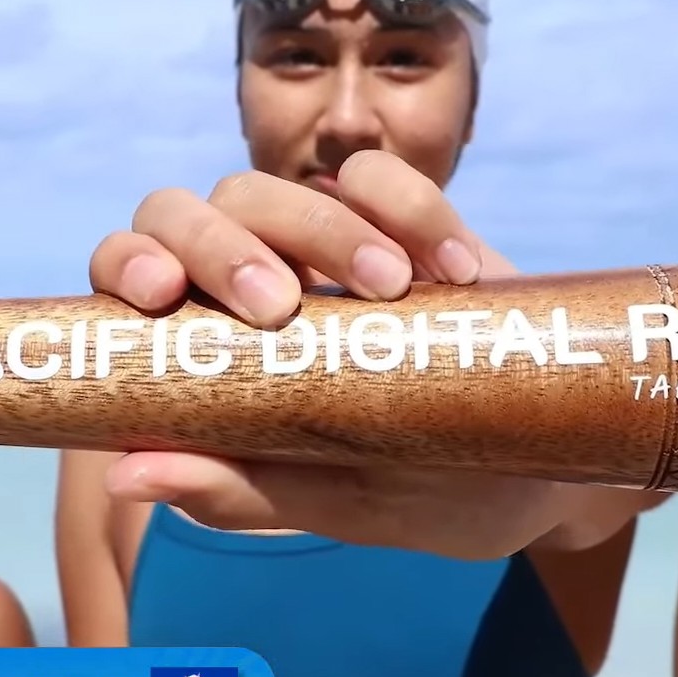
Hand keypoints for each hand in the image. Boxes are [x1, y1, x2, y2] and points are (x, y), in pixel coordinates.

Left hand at [85, 150, 574, 559]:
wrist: (552, 468)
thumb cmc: (426, 491)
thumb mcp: (340, 501)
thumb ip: (242, 490)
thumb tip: (125, 475)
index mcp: (210, 346)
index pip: (130, 270)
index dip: (127, 263)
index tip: (162, 297)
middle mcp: (252, 283)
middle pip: (186, 210)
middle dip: (218, 244)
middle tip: (277, 308)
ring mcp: (324, 248)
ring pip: (271, 185)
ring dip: (321, 228)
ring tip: (390, 293)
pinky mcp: (402, 223)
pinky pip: (376, 175)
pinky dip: (408, 205)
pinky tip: (453, 273)